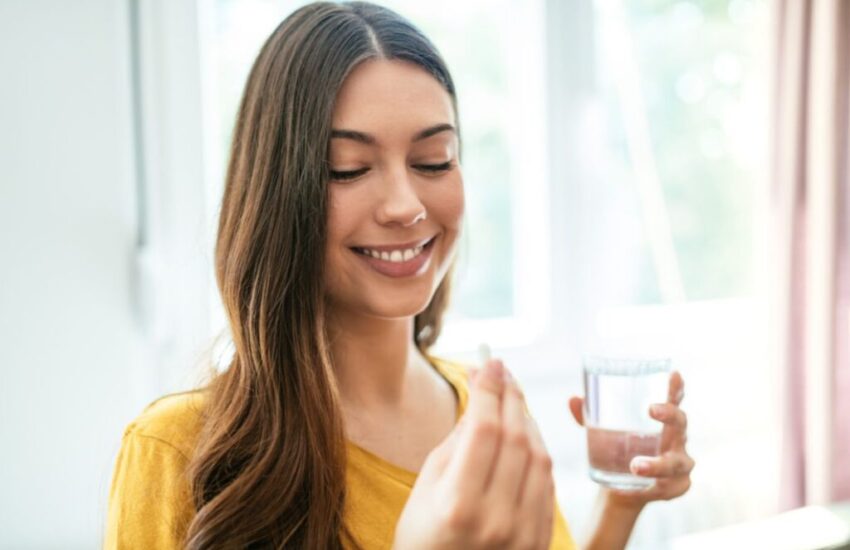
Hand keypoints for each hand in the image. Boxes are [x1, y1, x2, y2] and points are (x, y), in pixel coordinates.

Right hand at [393, 359, 555, 548]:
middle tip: (502, 370)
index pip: (484, 429)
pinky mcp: (539, 542)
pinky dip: (538, 451)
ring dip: (528, 419)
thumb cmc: (422, 539)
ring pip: (540, 458)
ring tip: (512, 397)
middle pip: (517, 438)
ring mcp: (523, 534)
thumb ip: (455, 443)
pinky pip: (548, 484)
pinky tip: (525, 434)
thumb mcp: (424, 489)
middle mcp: (497, 520)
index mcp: (458, 505)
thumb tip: (481, 398)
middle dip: (510, 395)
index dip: (488, 390)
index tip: (488, 362)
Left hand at [567, 371, 693, 508]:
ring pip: (676, 461)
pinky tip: (649, 489)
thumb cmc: (618, 449)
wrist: (621, 488)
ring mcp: (680, 462)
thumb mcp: (601, 432)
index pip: (673, 398)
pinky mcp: (679, 485)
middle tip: (651, 409)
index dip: (676, 386)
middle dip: (669, 414)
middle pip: (680, 422)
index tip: (674, 374)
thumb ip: (588, 416)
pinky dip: (661, 487)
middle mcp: (676, 437)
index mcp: (662, 419)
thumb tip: (573, 399)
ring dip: (657, 464)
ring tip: (635, 465)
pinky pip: (674, 486)